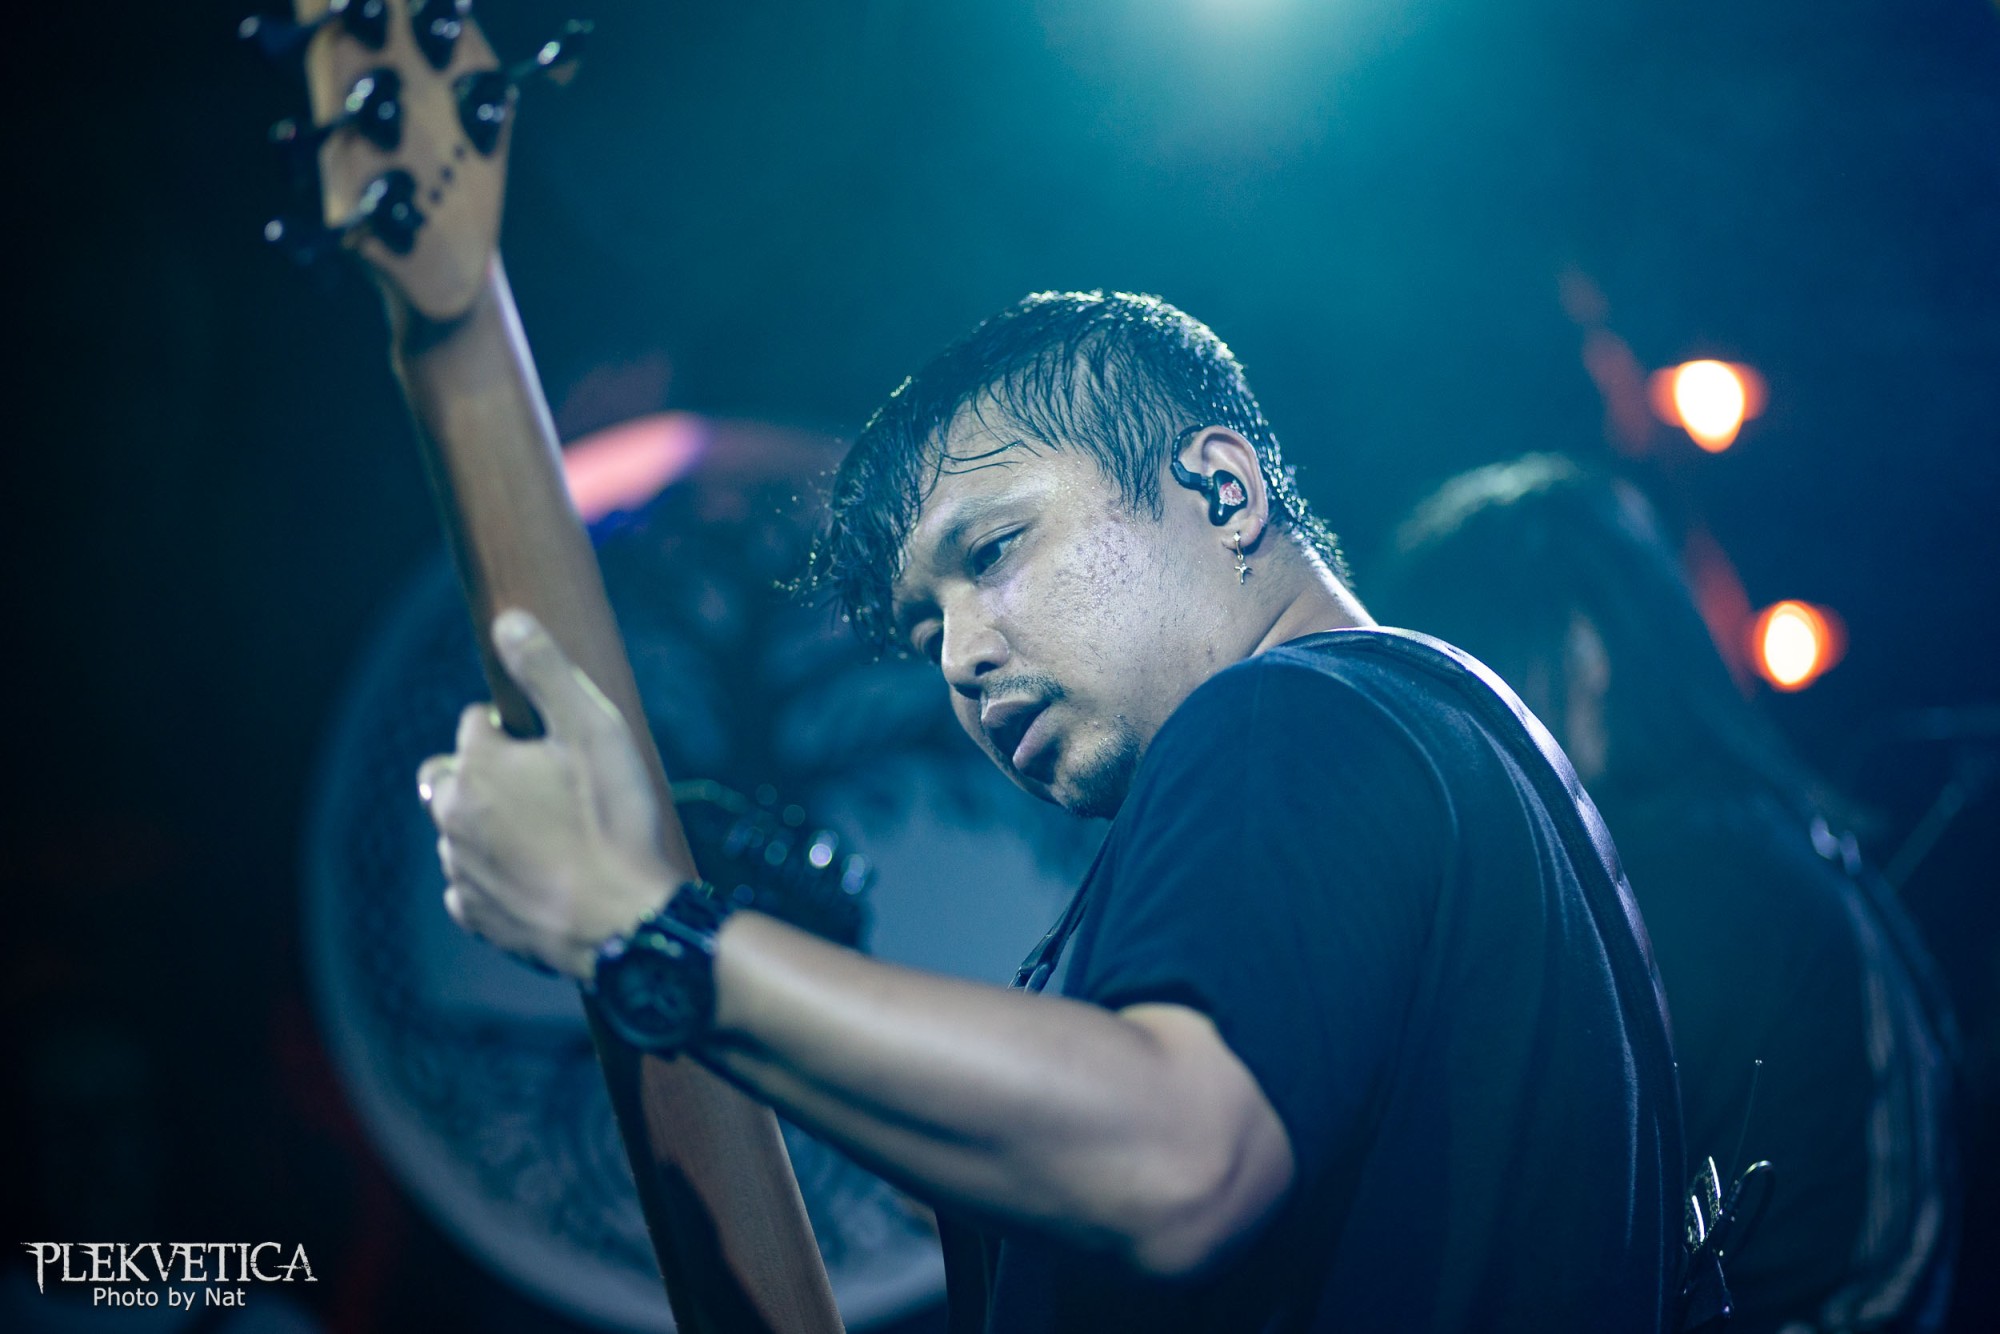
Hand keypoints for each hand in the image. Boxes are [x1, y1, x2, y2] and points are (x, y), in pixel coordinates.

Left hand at [419, 609, 682, 979]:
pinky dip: (493, 876)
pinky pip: (469, 884)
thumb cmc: (612, 820)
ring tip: (550, 836)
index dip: (517, 728)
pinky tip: (537, 877)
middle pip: (451, 775)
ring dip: (489, 825)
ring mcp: (460, 870)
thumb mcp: (592, 729)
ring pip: (459, 831)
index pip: (476, 722)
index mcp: (477, 765)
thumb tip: (508, 620)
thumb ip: (546, 670)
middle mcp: (453, 816)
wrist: (622, 922)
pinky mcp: (475, 915)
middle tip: (545, 788)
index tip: (557, 748)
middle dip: (484, 773)